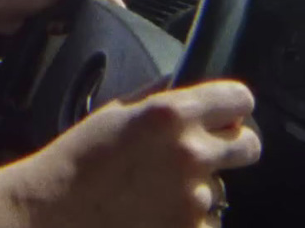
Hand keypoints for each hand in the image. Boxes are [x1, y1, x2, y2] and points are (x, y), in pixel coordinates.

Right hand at [0, 81, 261, 227]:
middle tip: (200, 154)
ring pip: (223, 187)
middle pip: (249, 145)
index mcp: (172, 114)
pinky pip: (208, 221)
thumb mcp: (118, 111)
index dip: (232, 106)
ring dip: (200, 188)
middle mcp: (190, 153)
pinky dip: (189, 220)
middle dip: (230, 146)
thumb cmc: (80, 160)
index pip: (240, 99)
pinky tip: (157, 212)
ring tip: (158, 190)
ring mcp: (193, 198)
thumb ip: (160, 96)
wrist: (56, 210)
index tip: (226, 114)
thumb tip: (189, 89)